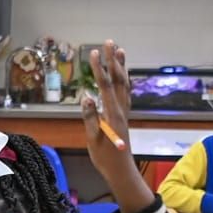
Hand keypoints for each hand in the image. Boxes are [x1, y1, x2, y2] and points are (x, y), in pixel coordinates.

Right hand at [82, 42, 155, 212]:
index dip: (99, 69)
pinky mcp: (124, 115)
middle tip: (109, 42)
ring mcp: (124, 111)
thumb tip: (87, 98)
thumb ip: (90, 118)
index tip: (94, 53)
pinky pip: (126, 92)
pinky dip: (124, 79)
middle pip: (118, 80)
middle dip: (113, 60)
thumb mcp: (93, 139)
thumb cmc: (105, 158)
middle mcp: (121, 109)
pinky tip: (122, 73)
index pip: (105, 86)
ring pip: (124, 84)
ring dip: (121, 66)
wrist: (121, 170)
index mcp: (112, 114)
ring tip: (119, 51)